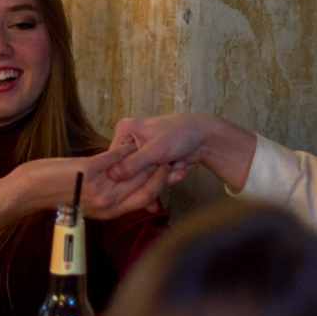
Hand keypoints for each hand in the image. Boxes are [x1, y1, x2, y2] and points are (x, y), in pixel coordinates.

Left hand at [0, 144, 166, 240]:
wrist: (30, 190)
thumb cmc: (58, 192)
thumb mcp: (89, 199)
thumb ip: (109, 192)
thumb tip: (123, 182)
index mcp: (110, 210)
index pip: (146, 199)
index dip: (161, 184)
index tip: (170, 171)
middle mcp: (108, 203)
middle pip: (147, 187)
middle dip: (162, 170)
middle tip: (171, 156)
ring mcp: (98, 188)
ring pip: (135, 172)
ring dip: (147, 157)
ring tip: (154, 145)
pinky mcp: (88, 171)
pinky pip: (115, 158)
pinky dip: (125, 149)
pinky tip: (131, 141)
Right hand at [108, 113, 257, 190]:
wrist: (204, 136)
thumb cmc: (180, 134)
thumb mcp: (155, 149)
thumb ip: (134, 164)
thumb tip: (112, 176)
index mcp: (124, 131)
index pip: (113, 159)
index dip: (122, 175)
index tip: (137, 184)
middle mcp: (129, 141)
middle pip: (128, 170)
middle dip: (149, 178)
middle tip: (169, 172)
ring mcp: (140, 153)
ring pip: (142, 177)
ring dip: (161, 178)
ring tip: (180, 168)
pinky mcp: (151, 163)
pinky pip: (151, 178)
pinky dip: (165, 178)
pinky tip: (181, 170)